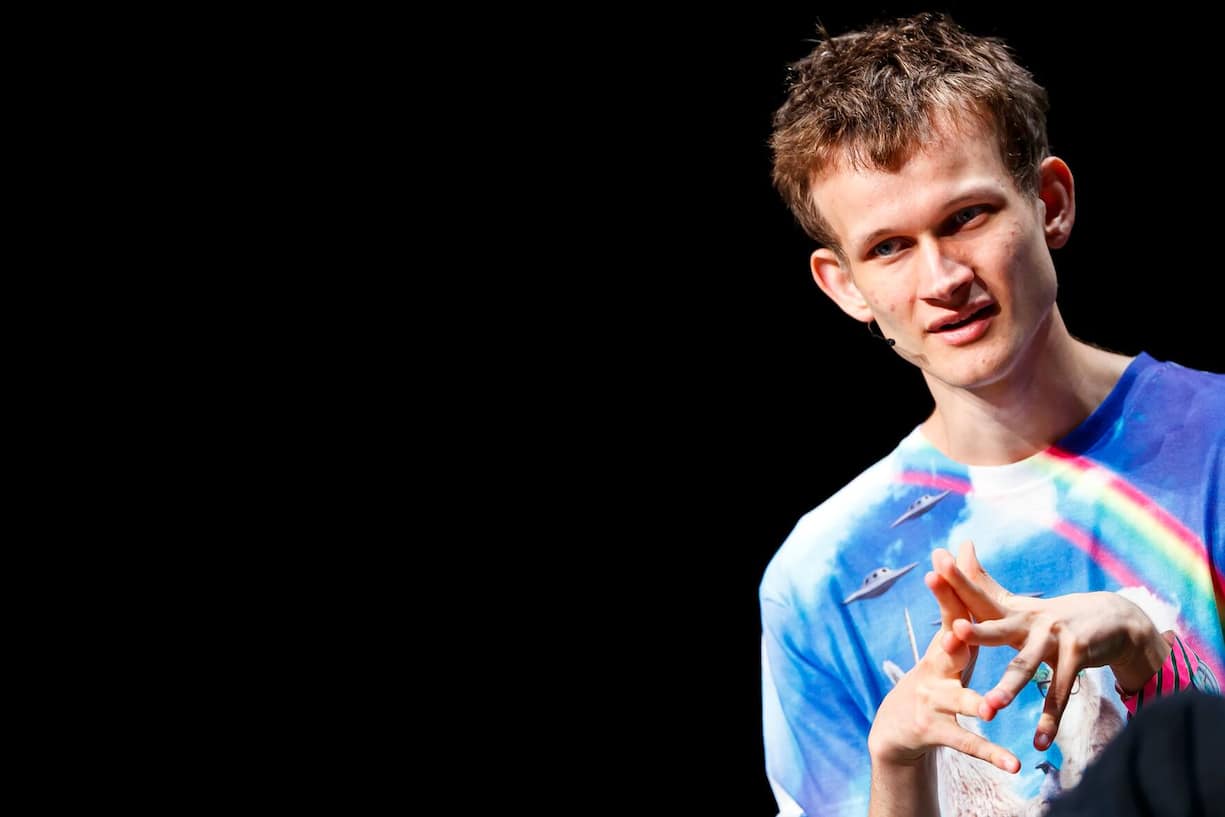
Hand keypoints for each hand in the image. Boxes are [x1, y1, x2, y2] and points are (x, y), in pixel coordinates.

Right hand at [867, 553, 1019, 773]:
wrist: (895, 728)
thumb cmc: (932, 678)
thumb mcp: (946, 641)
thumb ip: (959, 600)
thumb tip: (962, 548)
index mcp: (944, 648)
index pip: (950, 613)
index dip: (949, 588)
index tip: (944, 560)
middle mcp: (935, 670)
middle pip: (947, 650)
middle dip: (952, 636)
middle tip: (958, 628)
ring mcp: (934, 702)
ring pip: (960, 702)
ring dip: (976, 705)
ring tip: (992, 710)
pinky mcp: (937, 731)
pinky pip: (969, 743)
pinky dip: (992, 753)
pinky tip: (1013, 763)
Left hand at [932, 543, 1165, 749]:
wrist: (1116, 618)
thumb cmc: (1055, 616)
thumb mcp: (1020, 604)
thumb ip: (984, 583)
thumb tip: (960, 545)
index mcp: (1012, 610)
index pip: (978, 597)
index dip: (956, 584)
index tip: (930, 573)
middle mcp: (1031, 620)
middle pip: (997, 628)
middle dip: (975, 633)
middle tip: (950, 636)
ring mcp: (1055, 636)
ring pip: (1027, 667)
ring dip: (1008, 689)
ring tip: (987, 708)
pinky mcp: (1078, 654)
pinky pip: (1060, 692)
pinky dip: (1051, 719)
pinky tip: (1039, 742)